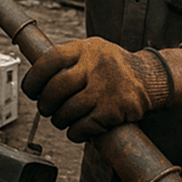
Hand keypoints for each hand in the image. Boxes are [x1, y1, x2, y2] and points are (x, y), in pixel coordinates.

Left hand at [21, 38, 172, 142]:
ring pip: (67, 110)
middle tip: (45, 108)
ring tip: (61, 119)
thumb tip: (36, 76)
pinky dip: (75, 132)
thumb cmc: (114, 67)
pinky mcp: (113, 110)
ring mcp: (105, 88)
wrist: (151, 78)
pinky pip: (83, 126)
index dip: (35, 77)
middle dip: (45, 103)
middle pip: (56, 88)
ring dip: (59, 120)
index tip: (30, 89)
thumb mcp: (93, 51)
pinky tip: (76, 130)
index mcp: (87, 49)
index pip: (51, 59)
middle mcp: (96, 65)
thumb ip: (69, 59)